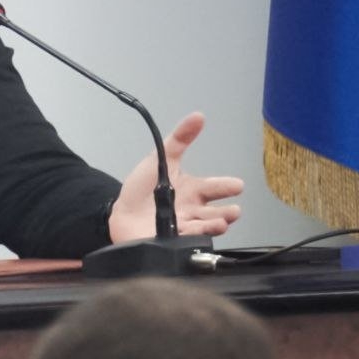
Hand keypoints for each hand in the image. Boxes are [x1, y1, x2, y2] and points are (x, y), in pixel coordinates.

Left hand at [107, 111, 242, 242]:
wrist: (120, 213)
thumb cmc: (141, 187)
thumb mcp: (162, 158)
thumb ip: (180, 138)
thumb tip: (197, 116)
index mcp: (192, 190)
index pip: (214, 187)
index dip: (227, 186)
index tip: (238, 185)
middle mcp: (193, 210)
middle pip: (215, 212)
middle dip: (227, 212)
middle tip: (233, 211)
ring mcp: (185, 227)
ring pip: (205, 228)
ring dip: (215, 225)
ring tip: (221, 222)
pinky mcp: (173, 241)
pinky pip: (187, 239)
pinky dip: (194, 236)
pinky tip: (198, 231)